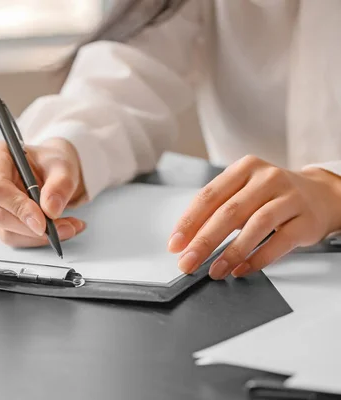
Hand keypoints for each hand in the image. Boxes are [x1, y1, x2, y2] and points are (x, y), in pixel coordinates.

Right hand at [0, 138, 86, 246]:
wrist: (47, 170)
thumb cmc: (48, 162)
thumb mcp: (62, 165)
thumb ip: (60, 184)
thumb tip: (51, 209)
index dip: (19, 207)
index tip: (43, 222)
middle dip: (33, 226)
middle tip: (65, 227)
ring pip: (4, 230)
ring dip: (37, 236)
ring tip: (67, 227)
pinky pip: (10, 236)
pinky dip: (34, 238)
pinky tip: (55, 229)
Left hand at [167, 155, 340, 279]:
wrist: (321, 195)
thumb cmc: (270, 196)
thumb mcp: (242, 193)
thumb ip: (216, 211)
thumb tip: (186, 241)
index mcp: (243, 169)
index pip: (209, 196)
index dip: (189, 222)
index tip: (175, 244)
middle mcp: (267, 179)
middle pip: (229, 212)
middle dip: (204, 241)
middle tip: (188, 262)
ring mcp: (289, 198)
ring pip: (255, 225)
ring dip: (231, 252)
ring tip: (215, 271)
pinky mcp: (306, 220)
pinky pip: (279, 242)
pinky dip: (258, 258)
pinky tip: (241, 269)